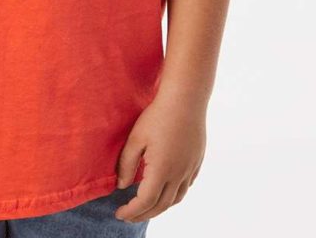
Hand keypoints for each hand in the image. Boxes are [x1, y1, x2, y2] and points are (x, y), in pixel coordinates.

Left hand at [113, 94, 205, 222]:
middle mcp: (179, 174)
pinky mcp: (197, 160)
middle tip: (129, 216)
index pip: (145, 201)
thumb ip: (127, 164)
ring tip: (146, 207)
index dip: (131, 211)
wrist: (186, 99)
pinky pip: (186, 186)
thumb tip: (121, 186)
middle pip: (161, 205)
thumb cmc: (157, 115)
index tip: (119, 213)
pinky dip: (174, 194)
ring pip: (176, 198)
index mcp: (162, 171)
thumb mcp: (136, 138)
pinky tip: (166, 190)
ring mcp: (190, 168)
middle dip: (144, 214)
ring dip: (160, 207)